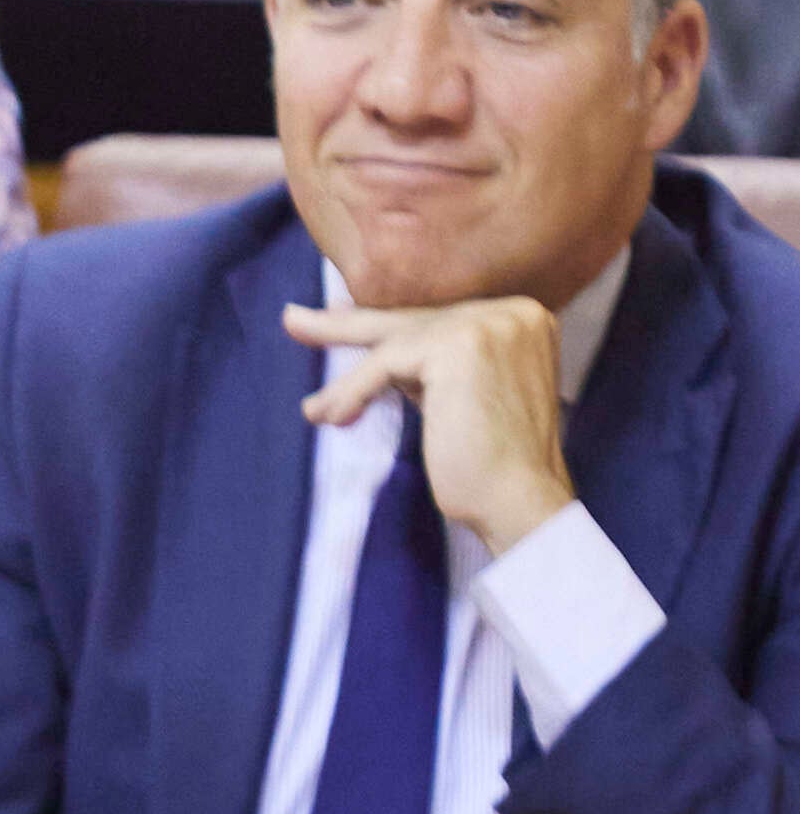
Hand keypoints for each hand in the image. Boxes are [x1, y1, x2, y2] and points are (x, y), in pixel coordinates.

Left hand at [288, 294, 574, 551]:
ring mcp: (487, 325)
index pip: (435, 318)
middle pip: (412, 321)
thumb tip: (360, 325)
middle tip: (292, 320)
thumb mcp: (458, 390)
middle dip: (346, 327)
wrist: (519, 502)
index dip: (382, 329)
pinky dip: (352, 393)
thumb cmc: (488, 459)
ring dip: (347, 382)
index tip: (333, 319)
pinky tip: (331, 417)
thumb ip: (425, 358)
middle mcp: (511, 312)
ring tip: (314, 408)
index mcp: (522, 316)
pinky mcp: (457, 348)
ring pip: (392, 345)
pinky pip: (383, 365)